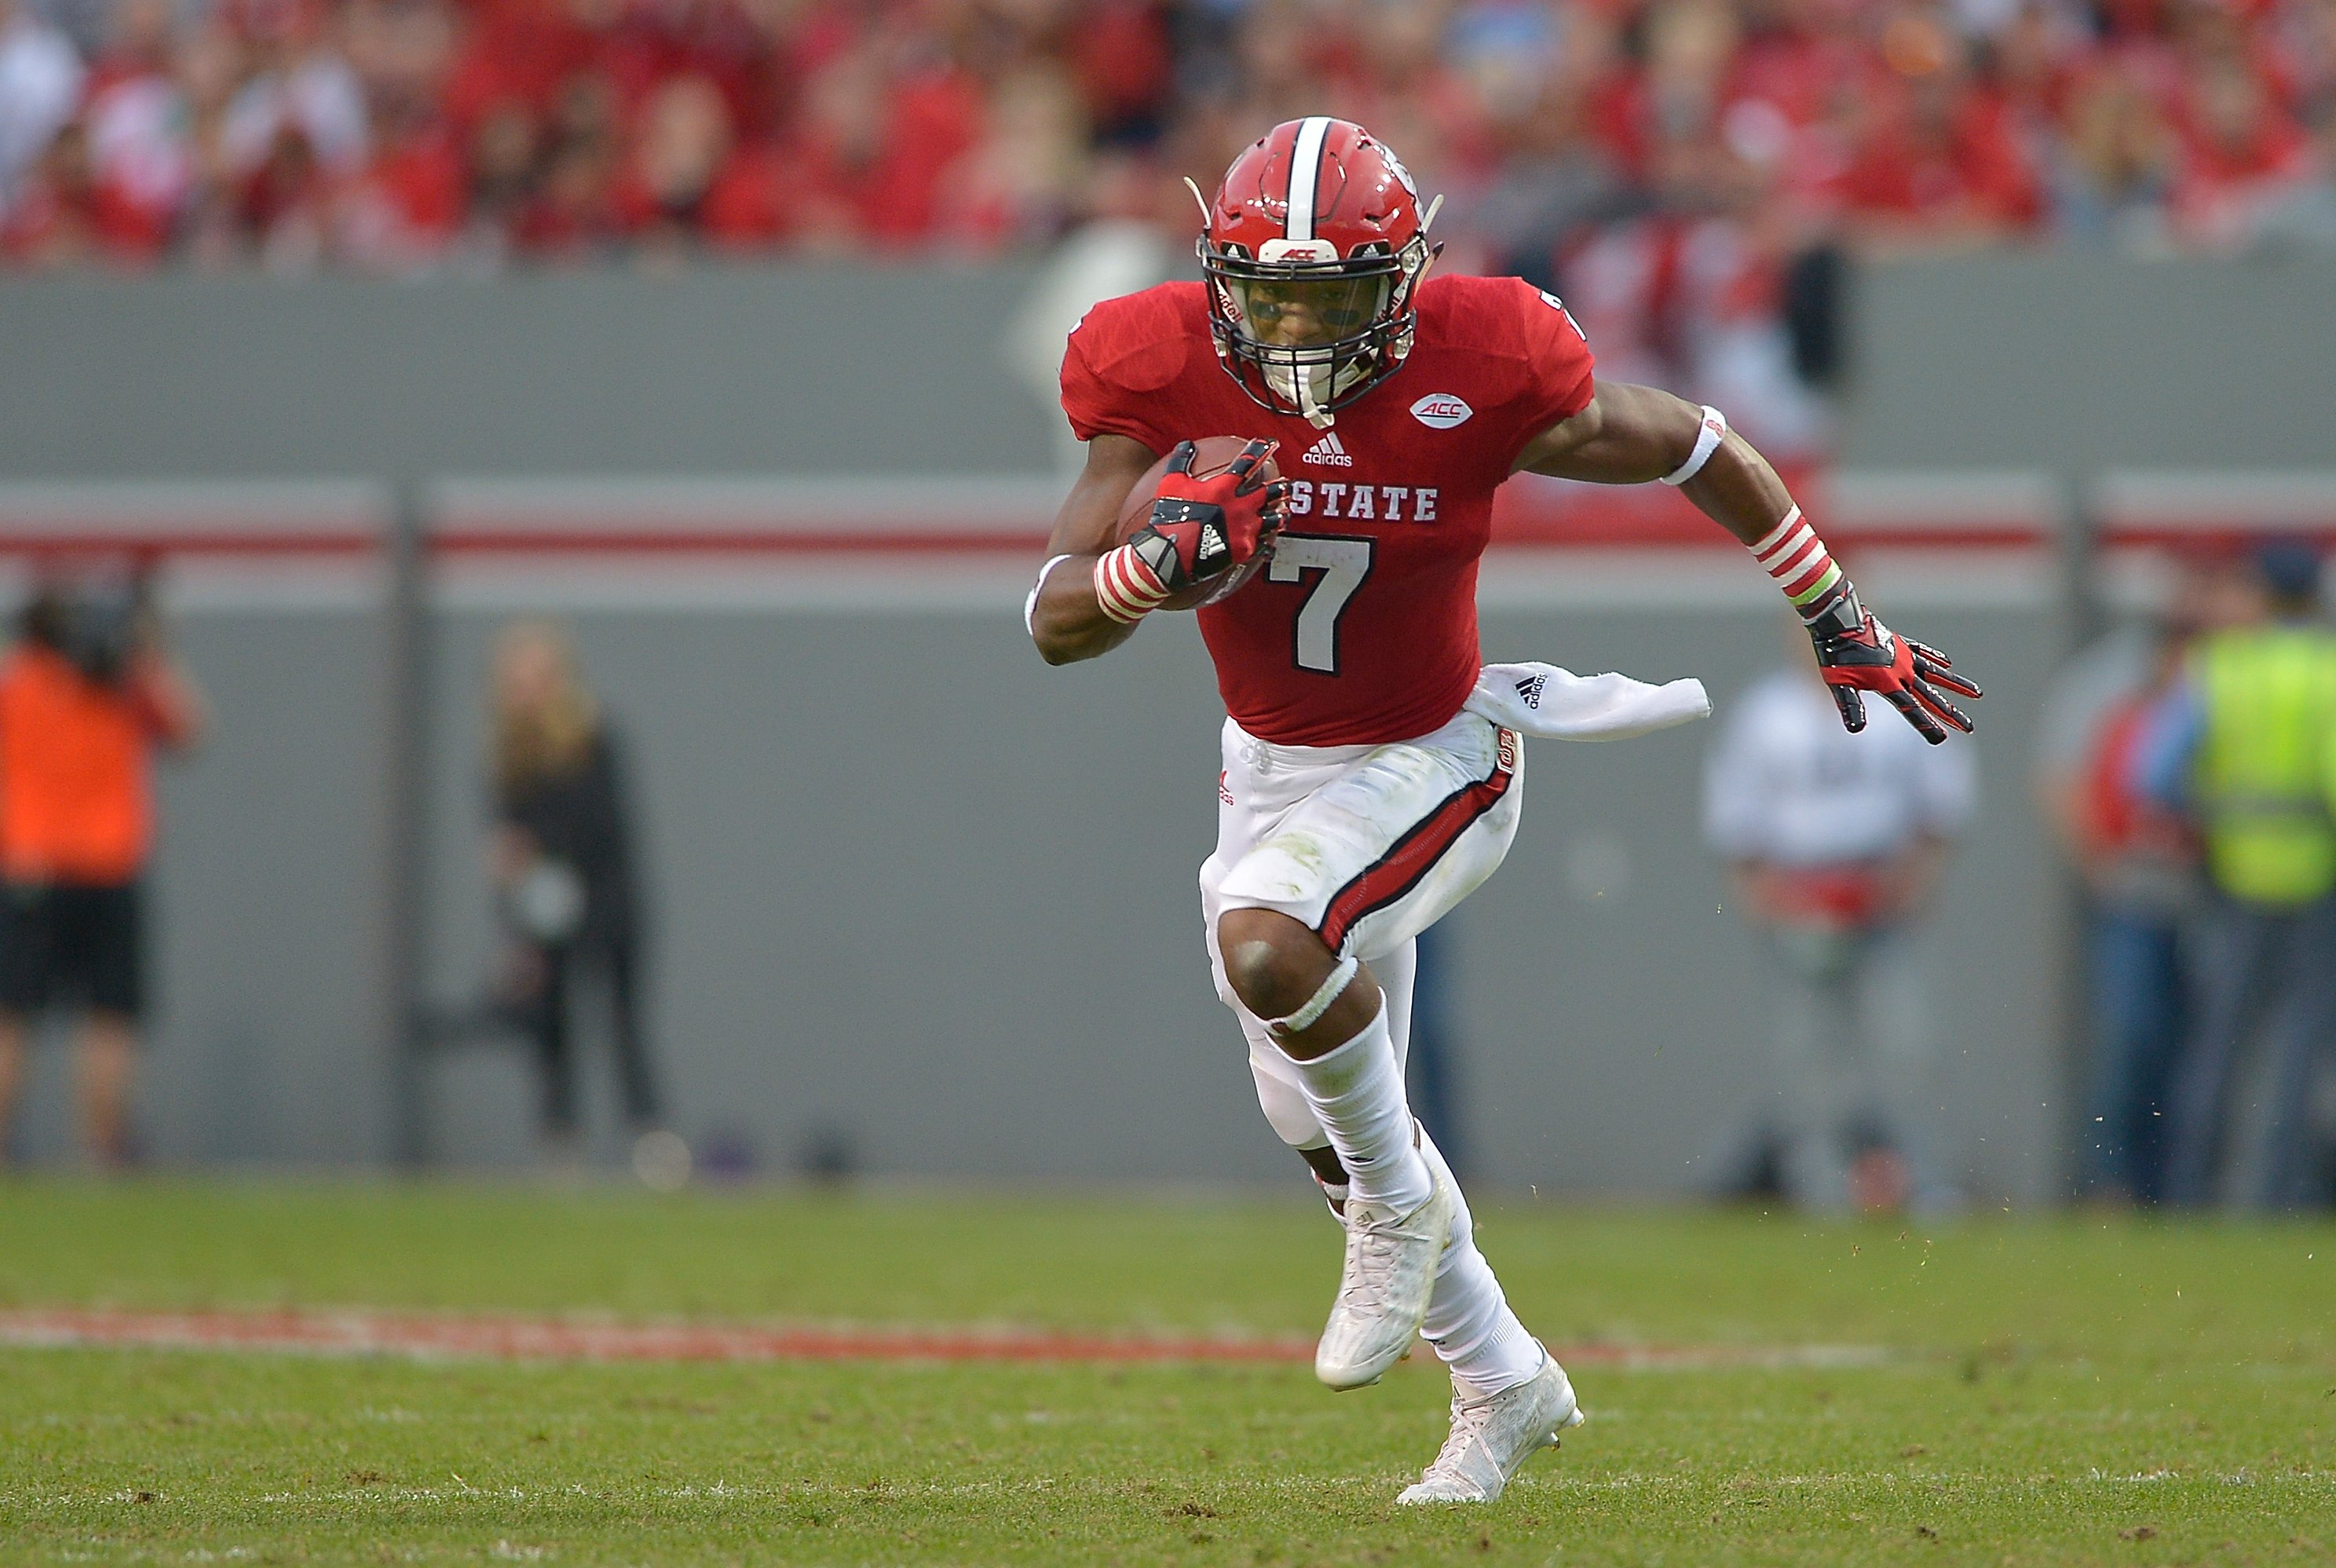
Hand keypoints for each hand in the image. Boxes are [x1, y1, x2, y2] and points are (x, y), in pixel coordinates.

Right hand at [1125, 438, 1287, 596]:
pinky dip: (1267, 544)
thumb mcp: (1171, 484)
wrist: (1172, 553)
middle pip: (1269, 493)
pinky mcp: (1244, 549)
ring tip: (1285, 512)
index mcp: (1224, 488)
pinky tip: (1270, 545)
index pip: (1247, 463)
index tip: (1269, 444)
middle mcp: (1240, 506)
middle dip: (1280, 487)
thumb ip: (1181, 461)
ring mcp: (1245, 528)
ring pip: (1272, 519)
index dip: (1259, 451)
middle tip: (1287, 484)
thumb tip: (1186, 445)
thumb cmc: (1171, 518)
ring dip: (1280, 514)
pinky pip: (1263, 545)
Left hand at [1810, 606, 1979, 743]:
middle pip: (1931, 695)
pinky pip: (1923, 651)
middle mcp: (1902, 670)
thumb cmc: (1835, 655)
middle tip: (1969, 727)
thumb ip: (1850, 706)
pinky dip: (1936, 657)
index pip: (1910, 708)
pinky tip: (1948, 663)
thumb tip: (1856, 730)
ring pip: (1936, 672)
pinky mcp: (1900, 643)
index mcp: (1888, 682)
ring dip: (1956, 684)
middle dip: (1950, 713)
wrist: (1838, 622)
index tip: (1942, 738)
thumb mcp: (1838, 684)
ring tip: (1977, 693)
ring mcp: (1903, 655)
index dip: (1925, 723)